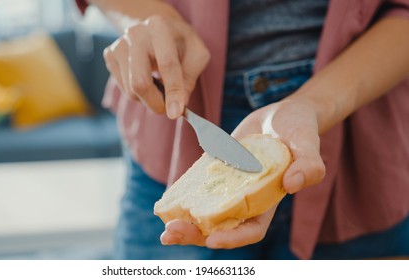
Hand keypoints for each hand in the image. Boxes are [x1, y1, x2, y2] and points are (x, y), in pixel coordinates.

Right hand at [103, 15, 209, 118]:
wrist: (156, 28)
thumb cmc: (180, 42)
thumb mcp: (197, 54)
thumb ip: (190, 78)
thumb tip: (178, 104)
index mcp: (160, 27)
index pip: (167, 64)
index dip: (173, 91)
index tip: (175, 113)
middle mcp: (135, 33)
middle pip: (140, 83)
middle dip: (156, 103)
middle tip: (169, 109)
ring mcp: (119, 44)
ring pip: (131, 90)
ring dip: (148, 98)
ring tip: (160, 85)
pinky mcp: (110, 56)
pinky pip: (123, 88)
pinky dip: (138, 93)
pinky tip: (147, 78)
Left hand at [161, 97, 325, 247]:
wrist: (279, 114)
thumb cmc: (299, 129)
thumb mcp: (307, 143)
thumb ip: (308, 164)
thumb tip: (292, 184)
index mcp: (268, 200)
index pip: (251, 229)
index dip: (232, 238)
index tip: (211, 239)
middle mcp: (246, 199)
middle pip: (220, 226)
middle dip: (196, 234)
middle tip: (170, 234)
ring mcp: (229, 187)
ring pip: (205, 212)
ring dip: (184, 221)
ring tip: (163, 222)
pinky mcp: (217, 172)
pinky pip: (198, 190)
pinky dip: (183, 197)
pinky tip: (166, 200)